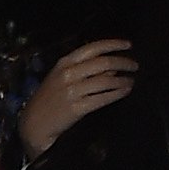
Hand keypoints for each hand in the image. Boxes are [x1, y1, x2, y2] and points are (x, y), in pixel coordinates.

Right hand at [19, 41, 136, 156]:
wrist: (33, 125)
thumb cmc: (49, 100)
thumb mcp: (61, 78)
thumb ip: (83, 70)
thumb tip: (111, 65)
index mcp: (64, 63)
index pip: (93, 48)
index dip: (113, 44)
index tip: (128, 45)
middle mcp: (68, 74)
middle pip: (103, 62)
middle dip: (124, 62)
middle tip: (135, 66)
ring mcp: (73, 91)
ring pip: (106, 80)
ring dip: (123, 80)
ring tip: (131, 81)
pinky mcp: (77, 108)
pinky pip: (103, 97)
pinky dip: (117, 93)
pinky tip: (125, 91)